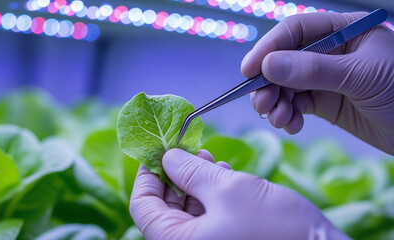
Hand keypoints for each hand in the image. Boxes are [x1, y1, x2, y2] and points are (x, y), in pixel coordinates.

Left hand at [130, 149, 348, 239]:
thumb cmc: (274, 227)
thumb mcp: (226, 189)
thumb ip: (190, 172)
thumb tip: (167, 157)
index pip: (143, 206)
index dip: (146, 175)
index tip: (156, 151)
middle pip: (165, 206)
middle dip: (175, 174)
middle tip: (187, 150)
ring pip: (187, 208)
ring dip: (194, 180)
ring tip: (208, 158)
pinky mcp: (226, 238)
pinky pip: (207, 215)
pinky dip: (210, 193)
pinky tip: (222, 174)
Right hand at [241, 11, 393, 154]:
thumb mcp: (360, 75)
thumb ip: (314, 70)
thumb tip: (268, 66)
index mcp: (342, 31)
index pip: (295, 31)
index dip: (268, 48)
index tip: (249, 70)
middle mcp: (329, 52)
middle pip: (283, 61)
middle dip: (269, 83)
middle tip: (262, 104)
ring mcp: (324, 78)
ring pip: (285, 86)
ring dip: (276, 103)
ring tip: (278, 119)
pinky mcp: (324, 102)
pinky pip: (295, 105)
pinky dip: (288, 116)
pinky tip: (292, 125)